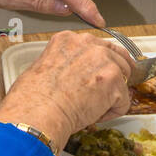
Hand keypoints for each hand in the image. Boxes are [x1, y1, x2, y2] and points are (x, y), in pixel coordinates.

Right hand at [0, 30, 134, 153]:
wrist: (38, 112)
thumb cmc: (33, 98)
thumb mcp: (44, 66)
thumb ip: (63, 63)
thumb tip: (72, 75)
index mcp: (68, 39)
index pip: (97, 46)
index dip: (99, 65)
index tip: (97, 76)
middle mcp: (88, 43)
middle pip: (117, 57)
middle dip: (113, 77)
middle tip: (101, 95)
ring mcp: (104, 59)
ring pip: (123, 79)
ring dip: (112, 96)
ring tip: (91, 108)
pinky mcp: (115, 79)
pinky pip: (123, 101)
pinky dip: (112, 113)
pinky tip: (94, 116)